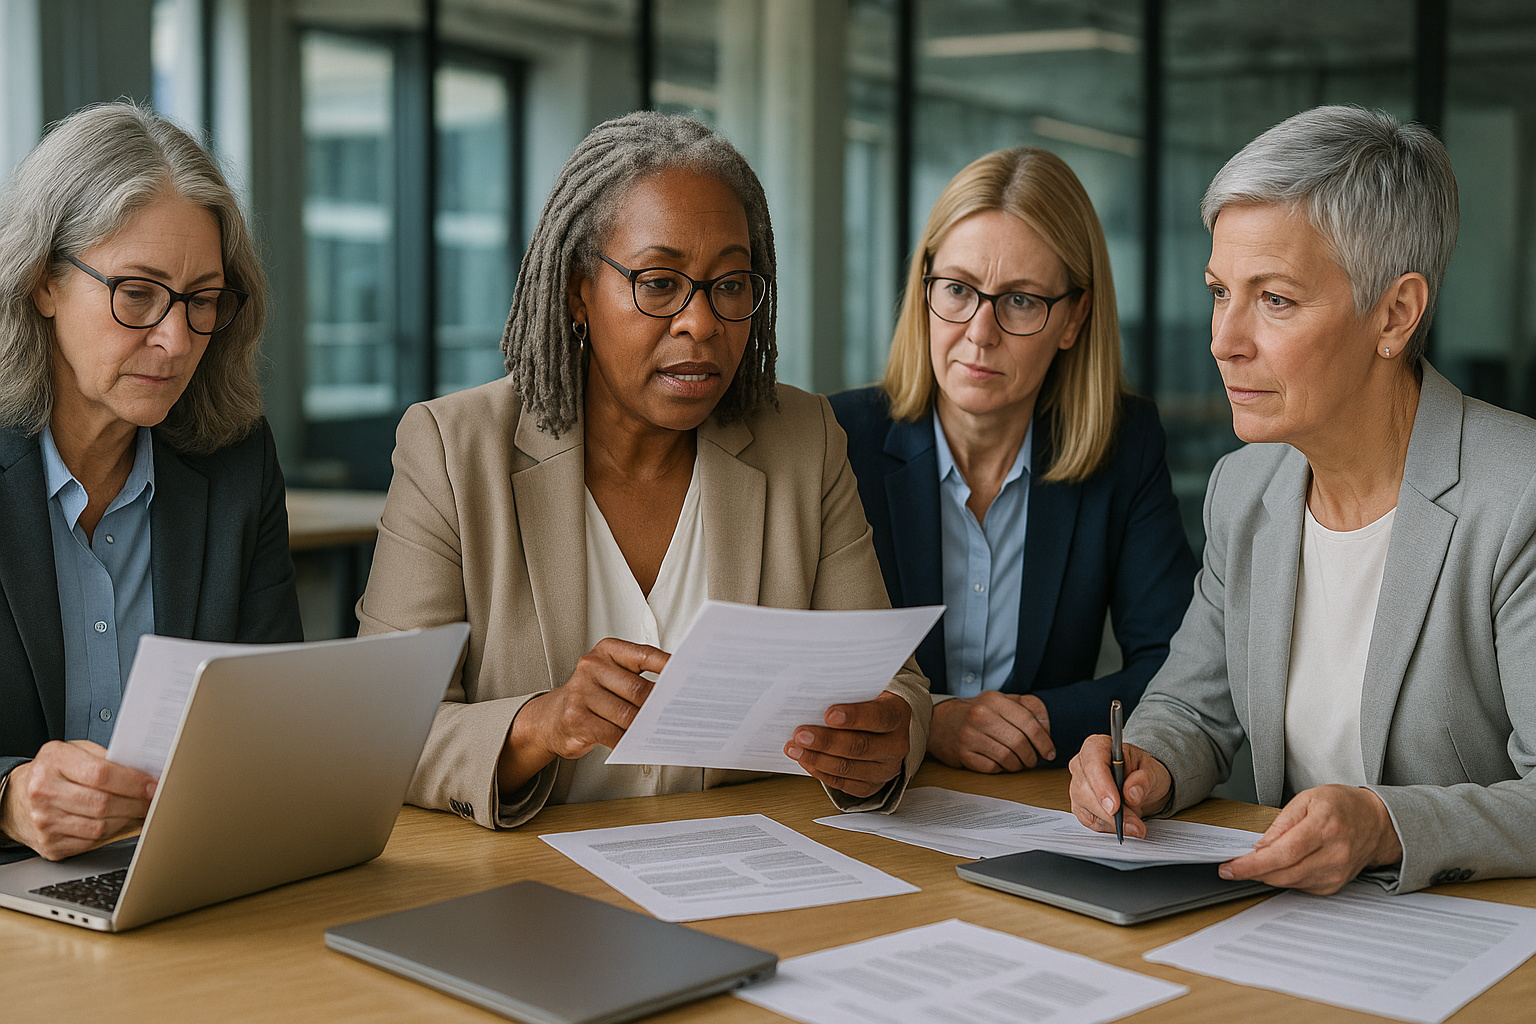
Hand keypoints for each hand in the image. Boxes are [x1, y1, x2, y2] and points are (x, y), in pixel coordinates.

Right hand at [0, 740, 155, 860]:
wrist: (18, 797)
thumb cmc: (52, 771)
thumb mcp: (74, 751)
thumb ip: (104, 756)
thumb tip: (141, 770)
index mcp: (54, 762)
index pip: (101, 774)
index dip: (133, 782)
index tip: (153, 785)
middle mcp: (45, 792)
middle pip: (103, 803)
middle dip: (136, 803)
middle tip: (152, 800)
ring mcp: (45, 821)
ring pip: (100, 826)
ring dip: (127, 819)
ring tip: (137, 810)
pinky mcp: (50, 844)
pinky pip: (91, 842)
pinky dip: (110, 833)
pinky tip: (117, 822)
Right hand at [499, 638, 668, 792]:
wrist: (550, 719)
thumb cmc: (588, 696)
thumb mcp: (609, 676)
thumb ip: (635, 678)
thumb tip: (671, 693)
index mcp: (605, 652)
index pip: (644, 655)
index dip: (668, 666)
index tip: (687, 674)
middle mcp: (591, 668)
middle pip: (639, 690)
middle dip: (659, 705)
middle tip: (677, 714)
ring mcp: (582, 694)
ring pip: (628, 715)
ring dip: (646, 727)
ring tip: (660, 731)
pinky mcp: (577, 720)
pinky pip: (614, 734)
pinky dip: (630, 742)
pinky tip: (638, 743)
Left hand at [785, 691, 911, 798]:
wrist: (887, 726)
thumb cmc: (869, 704)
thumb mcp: (866, 692)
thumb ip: (847, 694)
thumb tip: (812, 698)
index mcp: (897, 715)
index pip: (878, 717)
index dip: (854, 717)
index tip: (828, 714)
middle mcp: (896, 745)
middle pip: (860, 747)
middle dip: (826, 741)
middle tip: (801, 734)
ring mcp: (885, 769)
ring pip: (848, 768)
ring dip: (817, 759)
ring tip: (795, 748)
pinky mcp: (872, 785)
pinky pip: (843, 784)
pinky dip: (821, 772)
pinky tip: (805, 761)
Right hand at [928, 692, 1053, 771]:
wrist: (939, 722)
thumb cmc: (976, 712)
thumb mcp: (1002, 701)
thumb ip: (1029, 707)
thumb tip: (1046, 728)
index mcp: (994, 700)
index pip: (1028, 722)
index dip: (1044, 740)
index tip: (1049, 751)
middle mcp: (980, 716)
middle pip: (1020, 742)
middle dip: (1032, 756)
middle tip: (1033, 759)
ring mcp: (969, 735)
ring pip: (1007, 757)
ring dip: (1018, 765)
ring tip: (1019, 762)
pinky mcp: (962, 754)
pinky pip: (992, 768)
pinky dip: (1001, 769)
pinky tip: (1000, 763)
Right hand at [1068, 735, 1170, 837]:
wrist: (1141, 785)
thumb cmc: (1142, 771)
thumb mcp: (1152, 771)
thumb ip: (1143, 779)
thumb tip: (1131, 792)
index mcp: (1096, 747)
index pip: (1092, 764)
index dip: (1102, 786)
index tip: (1115, 806)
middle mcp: (1082, 765)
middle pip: (1085, 790)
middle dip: (1110, 812)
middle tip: (1133, 823)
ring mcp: (1078, 786)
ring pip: (1085, 807)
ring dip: (1111, 822)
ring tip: (1134, 826)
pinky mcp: (1080, 806)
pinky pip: (1089, 821)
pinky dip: (1107, 827)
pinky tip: (1122, 826)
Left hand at [1218, 785, 1401, 893]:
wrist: (1376, 822)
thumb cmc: (1342, 806)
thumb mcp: (1308, 798)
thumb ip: (1282, 822)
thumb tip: (1260, 846)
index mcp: (1325, 827)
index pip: (1283, 852)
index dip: (1253, 864)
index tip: (1230, 867)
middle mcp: (1334, 853)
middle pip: (1285, 872)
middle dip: (1253, 872)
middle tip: (1232, 868)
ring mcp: (1337, 872)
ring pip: (1290, 882)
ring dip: (1266, 876)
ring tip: (1251, 865)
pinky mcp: (1335, 884)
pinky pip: (1301, 887)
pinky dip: (1284, 878)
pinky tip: (1279, 867)